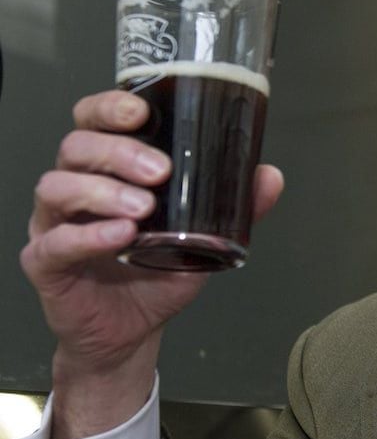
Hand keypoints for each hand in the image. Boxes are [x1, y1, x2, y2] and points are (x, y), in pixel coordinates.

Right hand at [20, 89, 283, 438]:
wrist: (134, 331)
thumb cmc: (158, 273)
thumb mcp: (205, 238)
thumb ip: (235, 206)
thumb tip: (269, 175)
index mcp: (107, 170)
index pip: (94, 122)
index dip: (109, 107)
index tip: (141, 111)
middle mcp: (76, 189)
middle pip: (76, 147)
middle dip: (119, 152)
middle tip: (160, 170)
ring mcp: (55, 224)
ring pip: (58, 187)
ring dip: (102, 191)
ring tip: (143, 208)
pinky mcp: (45, 263)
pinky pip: (54, 242)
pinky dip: (88, 236)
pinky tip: (121, 236)